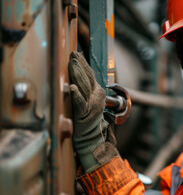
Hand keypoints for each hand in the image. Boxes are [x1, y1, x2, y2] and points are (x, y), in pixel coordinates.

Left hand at [68, 51, 116, 172]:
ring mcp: (91, 105)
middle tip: (73, 54)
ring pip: (83, 86)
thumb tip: (77, 81)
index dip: (83, 64)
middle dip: (79, 64)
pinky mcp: (85, 114)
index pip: (90, 75)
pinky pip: (80, 103)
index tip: (77, 53)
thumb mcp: (92, 105)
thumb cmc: (91, 124)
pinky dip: (76, 95)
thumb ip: (86, 93)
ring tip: (72, 63)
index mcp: (98, 93)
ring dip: (77, 74)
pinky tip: (71, 88)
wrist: (95, 141)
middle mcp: (96, 97)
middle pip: (87, 77)